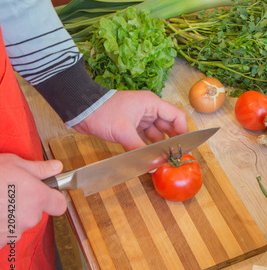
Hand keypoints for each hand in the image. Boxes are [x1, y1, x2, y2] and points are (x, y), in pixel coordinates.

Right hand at [0, 154, 66, 247]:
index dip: (54, 199)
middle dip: (26, 205)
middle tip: (9, 192)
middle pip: (36, 214)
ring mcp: (13, 232)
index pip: (60, 205)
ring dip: (10, 216)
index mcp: (37, 197)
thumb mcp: (13, 164)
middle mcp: (29, 217)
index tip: (47, 193)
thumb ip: (38, 169)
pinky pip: (4, 234)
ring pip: (19, 224)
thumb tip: (57, 167)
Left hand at [74, 91, 188, 150]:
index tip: (183, 147)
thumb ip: (140, 149)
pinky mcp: (131, 125)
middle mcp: (149, 109)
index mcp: (151, 103)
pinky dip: (146, 146)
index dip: (183, 132)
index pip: (176, 117)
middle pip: (168, 126)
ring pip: (156, 133)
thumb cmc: (102, 112)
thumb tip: (153, 165)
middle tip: (173, 157)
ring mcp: (140, 117)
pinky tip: (148, 158)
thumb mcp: (123, 132)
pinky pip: (144, 137)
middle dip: (171, 142)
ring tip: (161, 160)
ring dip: (158, 146)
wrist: (80, 109)